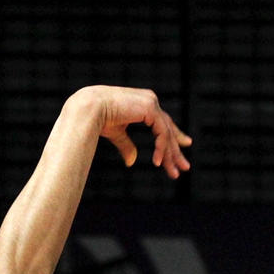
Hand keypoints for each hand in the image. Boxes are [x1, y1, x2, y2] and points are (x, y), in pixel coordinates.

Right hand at [70, 85, 192, 178]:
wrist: (89, 109)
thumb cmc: (98, 118)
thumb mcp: (116, 133)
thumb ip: (126, 145)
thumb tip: (132, 162)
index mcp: (143, 103)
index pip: (163, 122)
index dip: (172, 136)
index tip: (183, 146)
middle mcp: (150, 100)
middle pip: (168, 128)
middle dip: (175, 149)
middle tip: (184, 167)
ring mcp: (151, 102)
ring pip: (166, 132)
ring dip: (170, 154)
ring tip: (174, 173)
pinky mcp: (149, 108)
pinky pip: (161, 132)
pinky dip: (161, 148)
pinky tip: (157, 163)